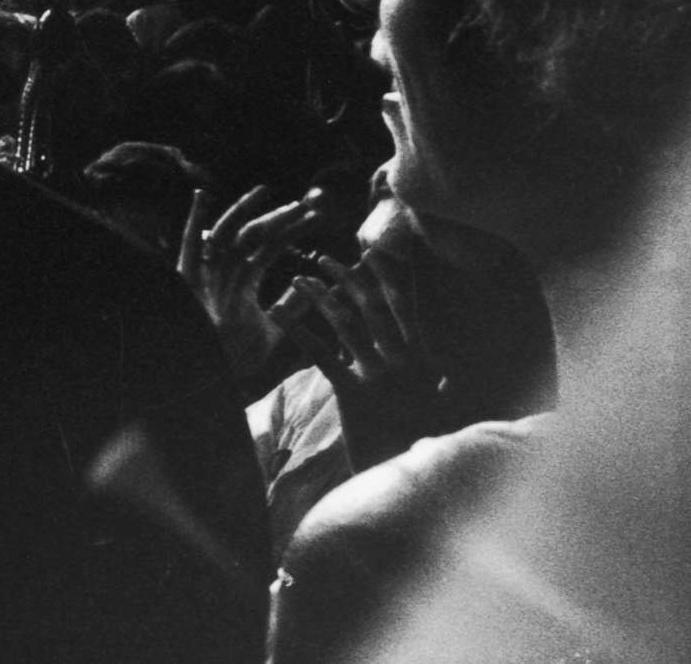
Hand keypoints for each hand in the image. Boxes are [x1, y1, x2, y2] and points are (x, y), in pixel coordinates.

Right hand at [178, 185, 323, 394]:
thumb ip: (293, 306)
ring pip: (230, 234)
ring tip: (269, 193)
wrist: (209, 372)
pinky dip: (193, 219)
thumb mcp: (274, 327)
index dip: (291, 229)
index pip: (270, 245)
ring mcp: (206, 272)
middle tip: (303, 203)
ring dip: (249, 213)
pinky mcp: (188, 279)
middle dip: (277, 217)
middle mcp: (224, 269)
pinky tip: (202, 196)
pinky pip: (190, 244)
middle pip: (253, 233)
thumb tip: (322, 287)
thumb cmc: (238, 354)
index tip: (312, 216)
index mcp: (243, 278)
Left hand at [286, 249, 464, 470]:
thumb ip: (440, 384)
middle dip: (347, 278)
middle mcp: (402, 361)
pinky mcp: (353, 393)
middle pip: (370, 307)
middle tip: (326, 257)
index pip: (404, 306)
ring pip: (344, 324)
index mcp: (423, 359)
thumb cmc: (426, 441)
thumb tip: (444, 370)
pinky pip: (322, 355)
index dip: (387, 277)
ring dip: (320, 297)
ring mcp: (378, 375)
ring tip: (300, 279)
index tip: (371, 251)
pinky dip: (301, 331)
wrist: (414, 475)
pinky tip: (282, 313)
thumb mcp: (443, 408)